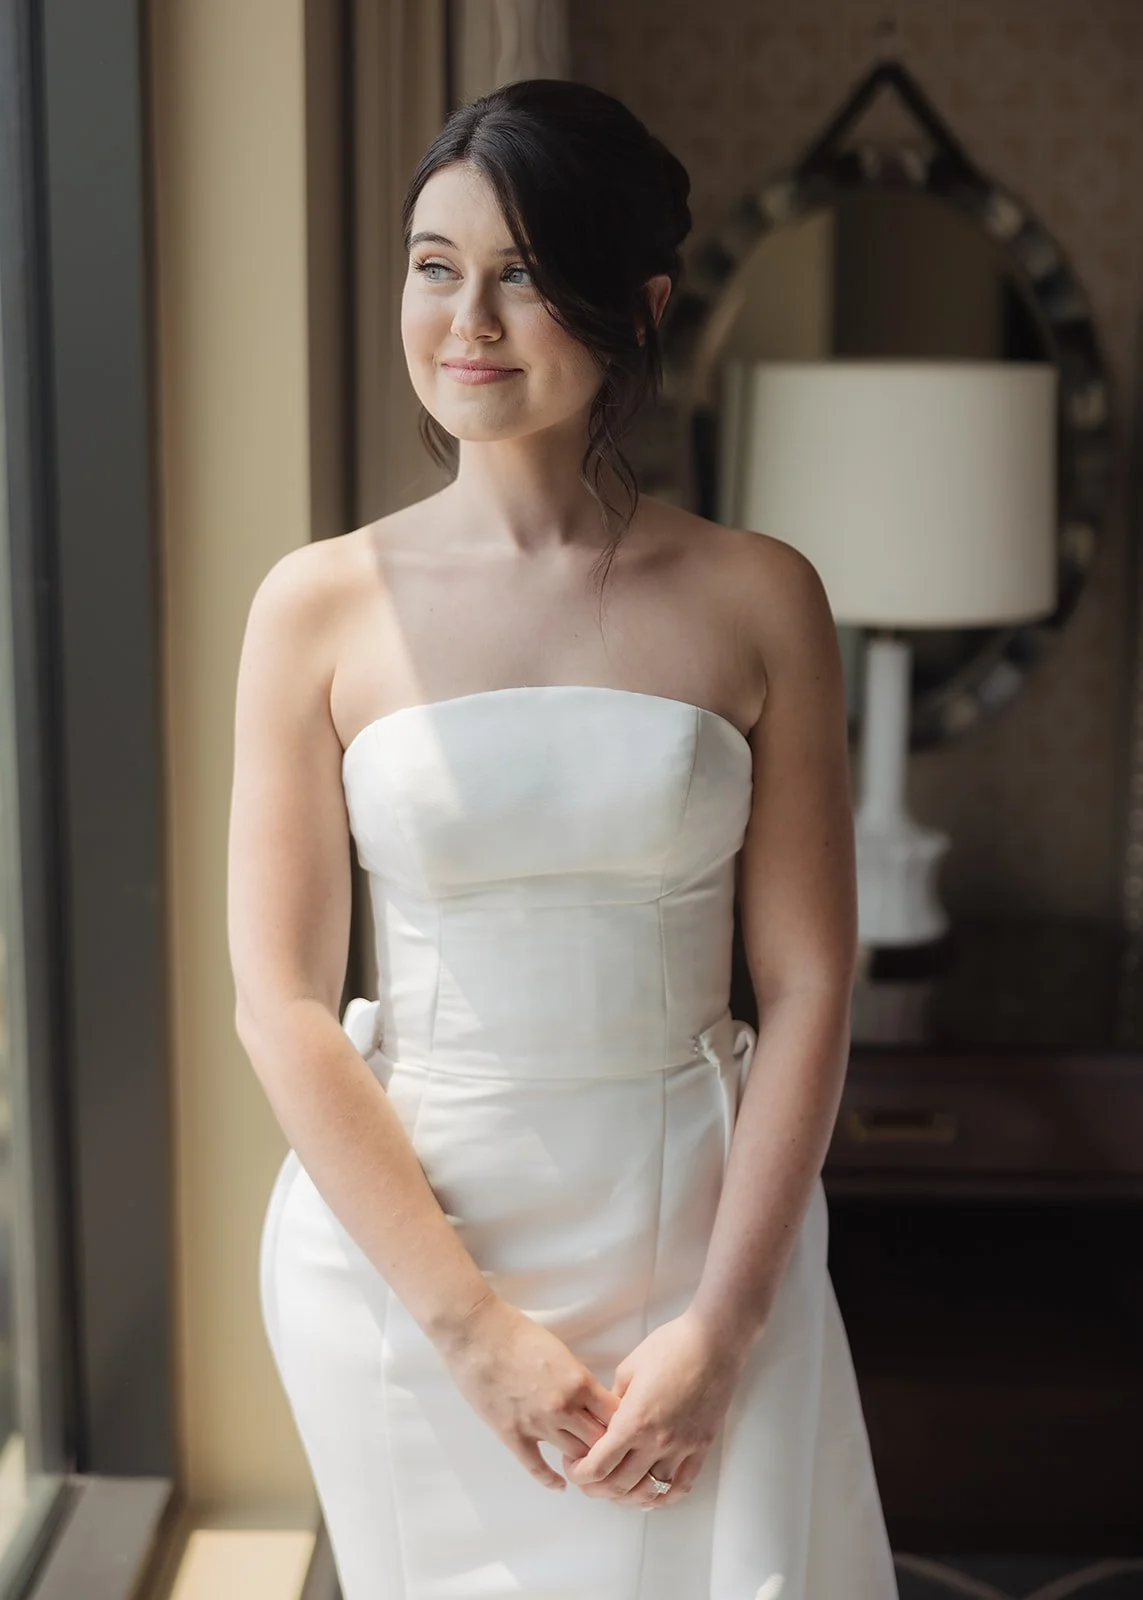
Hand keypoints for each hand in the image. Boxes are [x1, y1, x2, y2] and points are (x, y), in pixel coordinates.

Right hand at [436, 1293, 620, 1492]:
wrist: (476, 1332)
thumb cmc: (515, 1332)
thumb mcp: (559, 1350)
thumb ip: (576, 1379)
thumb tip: (589, 1399)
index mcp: (578, 1381)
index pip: (616, 1415)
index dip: (623, 1425)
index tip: (624, 1430)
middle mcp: (563, 1406)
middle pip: (600, 1441)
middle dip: (607, 1449)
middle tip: (609, 1454)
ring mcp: (537, 1423)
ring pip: (574, 1456)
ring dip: (581, 1462)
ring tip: (585, 1465)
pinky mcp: (512, 1434)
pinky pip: (536, 1466)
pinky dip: (551, 1479)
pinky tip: (560, 1484)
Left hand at [561, 1308, 751, 1508]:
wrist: (713, 1343)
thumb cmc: (671, 1346)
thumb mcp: (629, 1368)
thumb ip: (614, 1401)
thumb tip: (606, 1421)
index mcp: (634, 1421)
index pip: (598, 1467)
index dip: (579, 1474)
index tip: (573, 1467)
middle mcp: (657, 1442)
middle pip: (619, 1486)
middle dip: (596, 1489)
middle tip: (588, 1480)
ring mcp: (682, 1448)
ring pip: (649, 1493)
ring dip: (627, 1498)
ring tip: (615, 1489)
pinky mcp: (701, 1448)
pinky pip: (681, 1487)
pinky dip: (662, 1498)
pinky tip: (651, 1496)